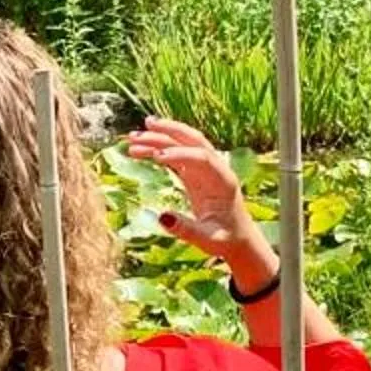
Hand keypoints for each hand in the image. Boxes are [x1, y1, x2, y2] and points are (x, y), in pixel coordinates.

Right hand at [128, 118, 276, 283]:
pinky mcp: (195, 174)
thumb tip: (162, 217)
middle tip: (142, 130)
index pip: (202, 158)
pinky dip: (160, 149)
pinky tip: (143, 148)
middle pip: (192, 141)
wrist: (238, 239)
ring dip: (160, 137)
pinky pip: (177, 156)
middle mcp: (216, 169)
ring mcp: (205, 169)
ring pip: (183, 144)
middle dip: (168, 133)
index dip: (180, 154)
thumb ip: (185, 229)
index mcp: (223, 181)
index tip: (156, 157)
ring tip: (133, 137)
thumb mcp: (206, 239)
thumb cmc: (225, 239)